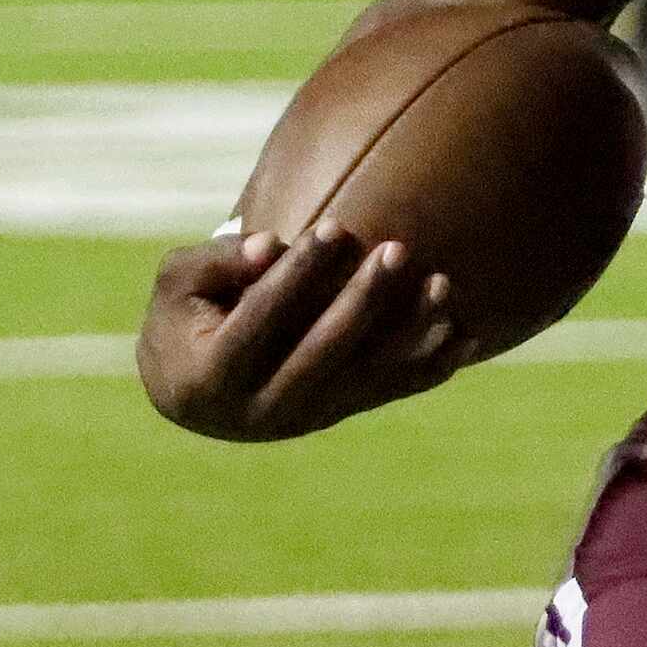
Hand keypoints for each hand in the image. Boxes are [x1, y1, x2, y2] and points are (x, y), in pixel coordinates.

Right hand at [137, 224, 472, 440]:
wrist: (200, 391)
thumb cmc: (188, 317)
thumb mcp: (179, 284)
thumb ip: (216, 261)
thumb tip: (272, 246)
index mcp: (208, 379)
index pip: (261, 320)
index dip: (298, 274)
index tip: (335, 227)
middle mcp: (261, 410)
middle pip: (323, 351)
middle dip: (364, 298)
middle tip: (397, 248)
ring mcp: (306, 418)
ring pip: (368, 375)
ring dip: (410, 331)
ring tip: (442, 282)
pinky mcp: (340, 413)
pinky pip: (392, 390)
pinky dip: (432, 366)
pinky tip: (466, 334)